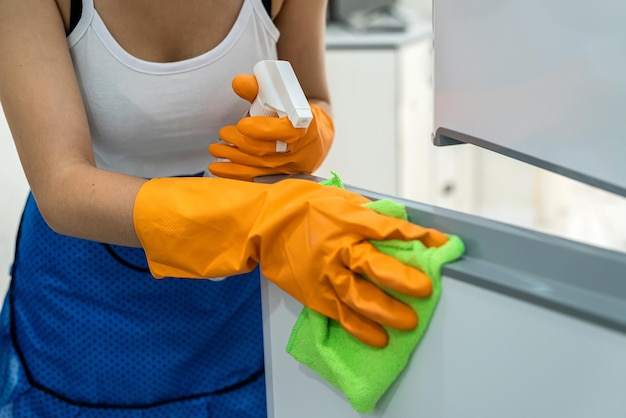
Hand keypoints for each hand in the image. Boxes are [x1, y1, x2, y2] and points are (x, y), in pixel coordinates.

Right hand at [134, 177, 447, 346]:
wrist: (261, 223)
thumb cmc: (300, 206)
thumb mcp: (336, 198)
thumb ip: (366, 212)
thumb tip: (396, 224)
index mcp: (346, 219)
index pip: (389, 230)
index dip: (419, 239)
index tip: (442, 245)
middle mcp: (337, 247)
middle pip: (375, 266)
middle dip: (404, 280)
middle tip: (426, 290)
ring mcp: (324, 273)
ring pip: (359, 296)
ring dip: (386, 311)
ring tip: (407, 322)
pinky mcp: (313, 293)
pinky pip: (339, 313)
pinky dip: (359, 328)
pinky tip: (376, 338)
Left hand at [208, 74, 333, 180]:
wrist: (316, 135)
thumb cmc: (295, 113)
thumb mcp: (283, 97)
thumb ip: (259, 89)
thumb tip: (237, 83)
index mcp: (303, 126)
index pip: (285, 131)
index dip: (262, 129)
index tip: (242, 124)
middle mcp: (298, 150)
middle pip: (267, 150)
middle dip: (240, 143)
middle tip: (222, 134)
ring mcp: (289, 166)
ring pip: (259, 166)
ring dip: (233, 159)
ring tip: (215, 150)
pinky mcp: (280, 175)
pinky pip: (256, 177)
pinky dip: (236, 174)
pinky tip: (219, 169)